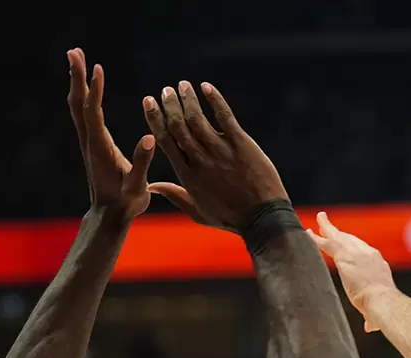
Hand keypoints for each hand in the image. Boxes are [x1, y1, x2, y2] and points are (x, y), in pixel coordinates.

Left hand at [67, 49, 155, 221]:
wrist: (109, 215)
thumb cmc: (126, 203)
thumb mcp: (137, 187)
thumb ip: (142, 163)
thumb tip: (149, 138)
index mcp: (100, 148)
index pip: (93, 112)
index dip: (95, 90)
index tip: (97, 67)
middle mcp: (89, 141)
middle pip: (78, 103)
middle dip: (76, 76)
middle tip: (74, 50)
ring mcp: (88, 142)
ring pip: (77, 106)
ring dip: (77, 81)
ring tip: (77, 58)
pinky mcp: (91, 143)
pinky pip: (83, 113)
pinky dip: (84, 94)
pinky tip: (86, 85)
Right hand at [143, 81, 287, 233]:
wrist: (262, 219)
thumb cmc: (231, 218)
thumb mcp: (198, 212)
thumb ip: (175, 196)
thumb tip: (151, 187)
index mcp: (187, 176)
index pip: (165, 141)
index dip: (155, 119)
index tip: (148, 103)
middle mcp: (200, 160)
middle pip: (178, 126)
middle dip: (169, 106)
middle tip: (164, 90)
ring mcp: (220, 151)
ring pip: (197, 119)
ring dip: (188, 99)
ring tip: (182, 85)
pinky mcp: (241, 144)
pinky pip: (225, 116)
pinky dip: (214, 100)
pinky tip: (206, 87)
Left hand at [307, 212, 394, 331]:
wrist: (383, 301)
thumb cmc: (382, 308)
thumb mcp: (376, 311)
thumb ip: (371, 318)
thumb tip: (370, 327)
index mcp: (378, 265)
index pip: (362, 252)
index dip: (353, 248)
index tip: (345, 246)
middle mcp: (368, 254)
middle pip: (350, 239)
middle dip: (339, 233)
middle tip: (328, 226)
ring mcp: (356, 253)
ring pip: (338, 237)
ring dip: (327, 229)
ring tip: (319, 219)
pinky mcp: (344, 256)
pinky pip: (327, 243)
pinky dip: (317, 238)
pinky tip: (309, 233)